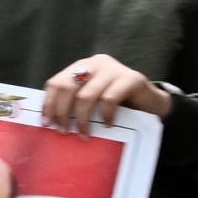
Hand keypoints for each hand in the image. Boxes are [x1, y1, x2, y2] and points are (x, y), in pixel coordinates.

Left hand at [43, 53, 167, 128]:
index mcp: (82, 66)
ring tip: (84, 134)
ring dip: (82, 119)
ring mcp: (114, 69)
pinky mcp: (131, 78)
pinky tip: (107, 125)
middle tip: (63, 131)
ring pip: (86, 95)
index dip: (49, 103)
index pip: (56, 82)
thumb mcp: (92, 100)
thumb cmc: (117, 104)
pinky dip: (105, 115)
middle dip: (62, 112)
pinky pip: (109, 99)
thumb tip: (50, 123)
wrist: (151, 103)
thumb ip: (74, 103)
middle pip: (68, 87)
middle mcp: (96, 63)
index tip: (46, 124)